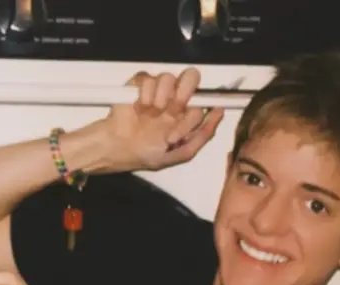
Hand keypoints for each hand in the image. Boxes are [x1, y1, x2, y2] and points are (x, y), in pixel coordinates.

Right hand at [102, 68, 224, 172]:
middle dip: (184, 91)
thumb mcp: (181, 153)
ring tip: (152, 114)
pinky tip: (140, 108)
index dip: (197, 109)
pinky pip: (148, 78)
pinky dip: (145, 93)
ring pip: (168, 77)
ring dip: (161, 97)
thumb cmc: (148, 153)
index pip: (202, 99)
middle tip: (174, 108)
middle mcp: (173, 98)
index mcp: (185, 113)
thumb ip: (203, 135)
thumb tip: (219, 112)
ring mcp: (156, 90)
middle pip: (190, 76)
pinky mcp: (139, 85)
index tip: (187, 117)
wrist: (119, 149)